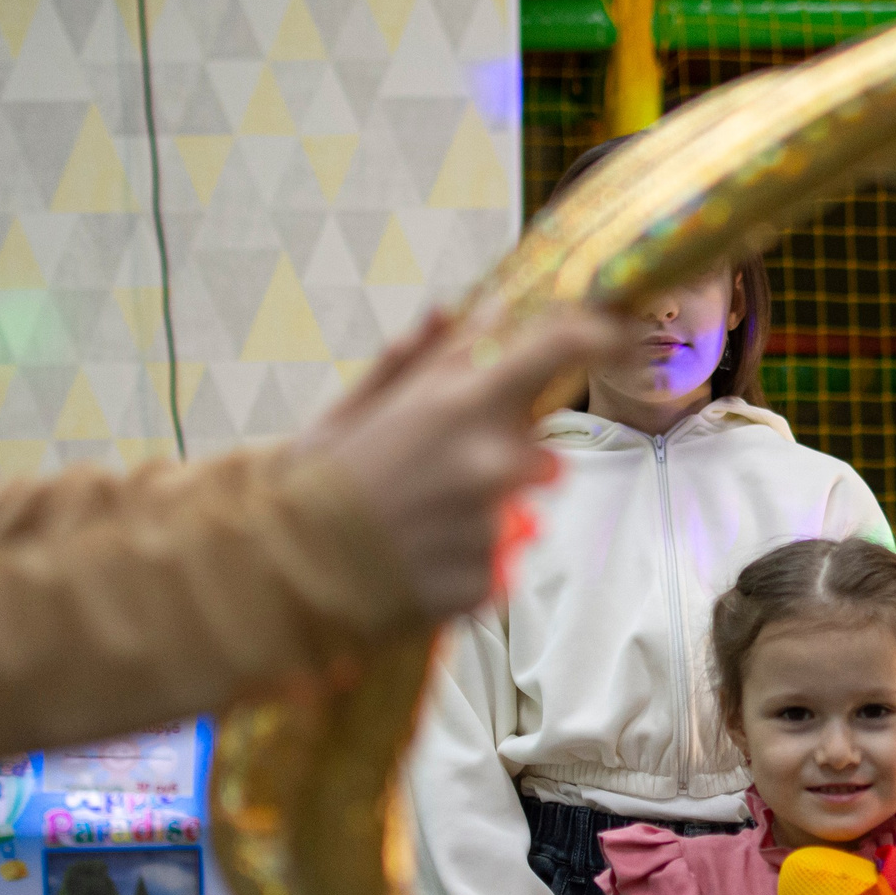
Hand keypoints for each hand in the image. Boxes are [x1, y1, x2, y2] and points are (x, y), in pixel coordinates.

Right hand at [303, 306, 631, 622]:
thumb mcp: (362, 406)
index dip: (598, 335)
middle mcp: (487, 466)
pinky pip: (498, 568)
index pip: (558, 348)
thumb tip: (473, 308)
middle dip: (507, 468)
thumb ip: (427, 358)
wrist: (281, 573)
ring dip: (484, 521)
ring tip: (419, 526)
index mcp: (459, 406)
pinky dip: (468, 566)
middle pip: (544, 459)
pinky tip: (418, 561)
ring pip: (519, 519)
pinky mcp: (484, 586)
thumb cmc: (318, 482)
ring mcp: (490, 530)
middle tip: (443, 481)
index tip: (614, 334)